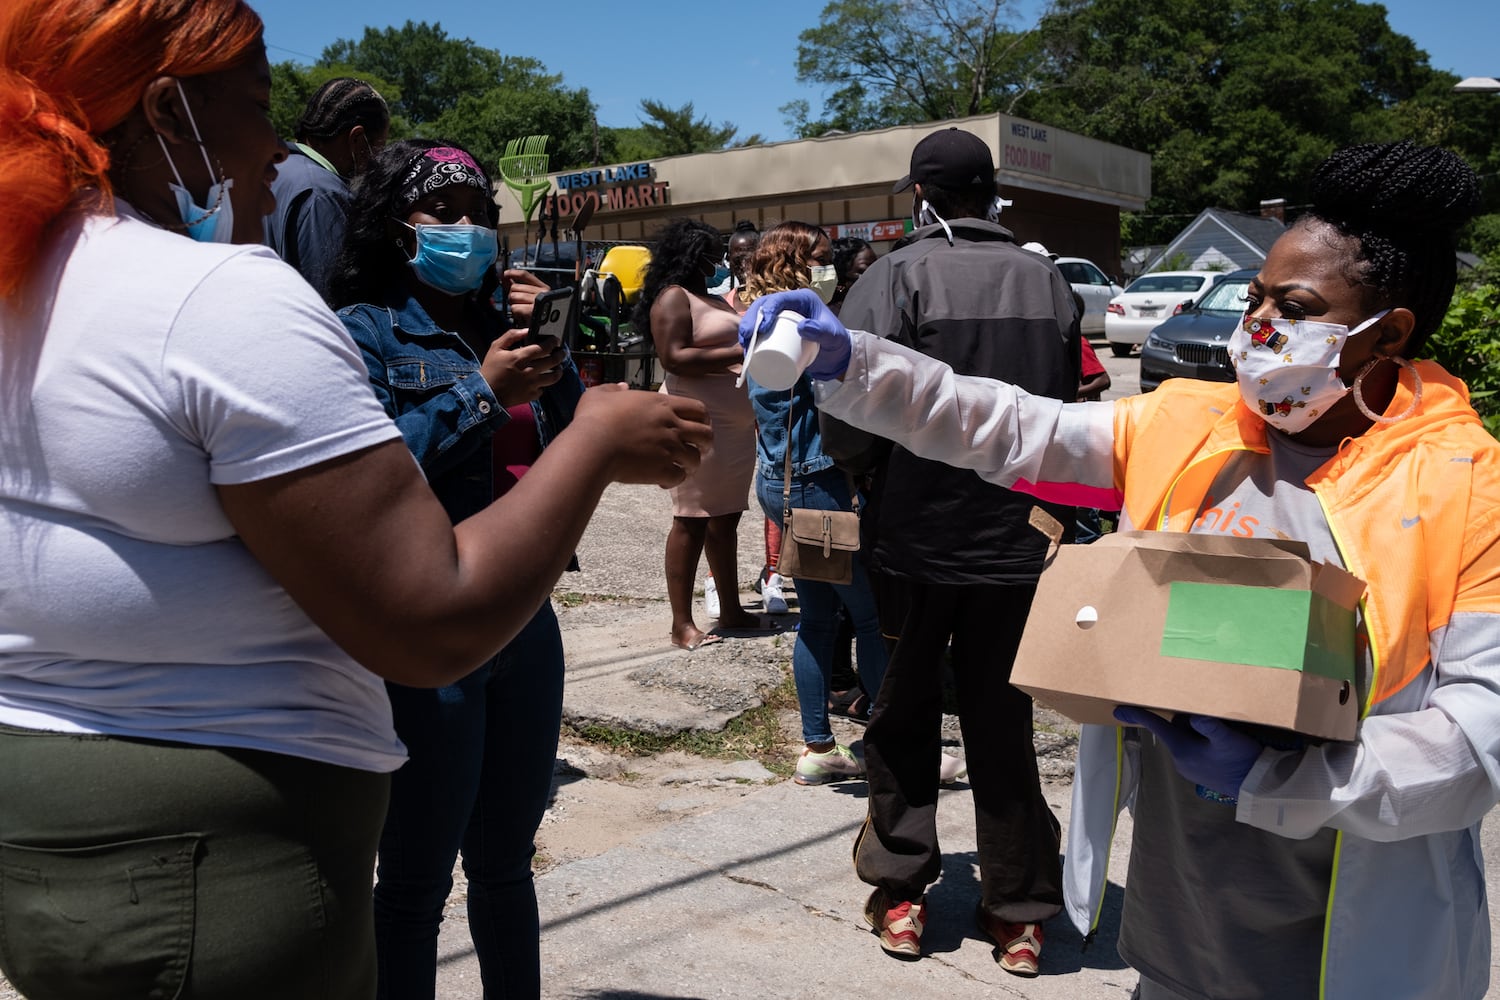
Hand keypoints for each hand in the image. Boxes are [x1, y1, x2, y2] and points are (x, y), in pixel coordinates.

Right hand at [480, 328, 564, 406]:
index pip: (543, 348)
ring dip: (558, 371)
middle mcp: (529, 371)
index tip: (555, 340)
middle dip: (560, 354)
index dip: (553, 343)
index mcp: (520, 358)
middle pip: (553, 361)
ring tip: (558, 367)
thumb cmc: (490, 369)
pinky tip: (541, 380)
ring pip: (553, 377)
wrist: (486, 394)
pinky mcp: (531, 396)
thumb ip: (511, 336)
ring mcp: (532, 384)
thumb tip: (526, 331)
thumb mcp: (496, 348)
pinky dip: (543, 384)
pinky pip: (543, 389)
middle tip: (562, 352)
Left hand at [501, 268, 549, 325]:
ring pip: (514, 297)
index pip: (525, 275)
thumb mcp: (526, 301)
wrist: (542, 335)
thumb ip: (516, 287)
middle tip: (520, 307)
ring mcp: (539, 301)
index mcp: (543, 289)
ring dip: (515, 307)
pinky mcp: (534, 310)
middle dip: (513, 298)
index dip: (512, 273)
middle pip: (515, 287)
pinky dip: (517, 314)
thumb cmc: (535, 319)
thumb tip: (504, 276)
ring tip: (523, 313)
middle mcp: (543, 292)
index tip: (505, 274)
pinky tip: (524, 318)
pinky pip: (515, 307)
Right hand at [571, 384, 710, 487]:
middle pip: (706, 434)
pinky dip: (674, 480)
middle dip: (705, 443)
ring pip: (696, 459)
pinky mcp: (662, 470)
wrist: (592, 446)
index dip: (702, 419)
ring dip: (690, 464)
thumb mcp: (600, 395)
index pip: (699, 409)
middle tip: (697, 449)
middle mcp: (672, 425)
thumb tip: (622, 387)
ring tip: (681, 468)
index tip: (697, 425)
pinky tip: (663, 481)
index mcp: (662, 405)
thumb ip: (613, 389)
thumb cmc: (593, 419)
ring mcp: (669, 448)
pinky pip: (680, 477)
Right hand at [738, 289, 851, 380]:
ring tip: (744, 344)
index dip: (766, 311)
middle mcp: (790, 305)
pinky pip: (760, 329)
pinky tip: (745, 346)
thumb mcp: (832, 337)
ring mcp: (783, 318)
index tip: (761, 329)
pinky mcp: (778, 331)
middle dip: (751, 319)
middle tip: (747, 337)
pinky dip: (750, 336)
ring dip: (747, 327)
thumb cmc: (837, 343)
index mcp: (802, 299)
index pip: (779, 299)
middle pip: (763, 306)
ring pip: (758, 317)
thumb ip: (822, 331)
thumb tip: (802, 327)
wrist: (837, 357)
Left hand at [1113, 707, 1263, 799]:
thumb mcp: (1228, 739)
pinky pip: (1193, 750)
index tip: (1118, 710)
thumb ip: (1211, 727)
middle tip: (1203, 714)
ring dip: (1194, 732)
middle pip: (1174, 730)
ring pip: (1184, 740)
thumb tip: (1195, 719)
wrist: (1258, 786)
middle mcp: (1180, 761)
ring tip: (1215, 730)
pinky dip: (1200, 742)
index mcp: (1182, 750)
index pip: (1157, 727)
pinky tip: (1218, 743)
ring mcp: (1189, 768)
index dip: (1139, 716)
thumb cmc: (1242, 760)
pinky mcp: (1200, 772)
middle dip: (1183, 721)